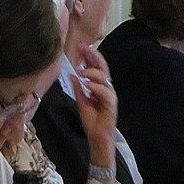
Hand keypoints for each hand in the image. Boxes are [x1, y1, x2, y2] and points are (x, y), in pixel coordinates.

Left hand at [72, 44, 117, 167]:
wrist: (98, 137)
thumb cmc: (92, 121)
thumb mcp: (81, 101)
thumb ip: (78, 89)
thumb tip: (72, 75)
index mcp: (99, 86)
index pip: (96, 67)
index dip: (90, 56)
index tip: (81, 46)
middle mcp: (106, 88)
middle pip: (103, 68)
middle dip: (93, 56)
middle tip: (84, 47)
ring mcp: (110, 95)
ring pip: (104, 78)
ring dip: (92, 73)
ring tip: (81, 71)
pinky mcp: (111, 104)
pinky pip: (105, 92)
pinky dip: (96, 87)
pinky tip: (87, 84)